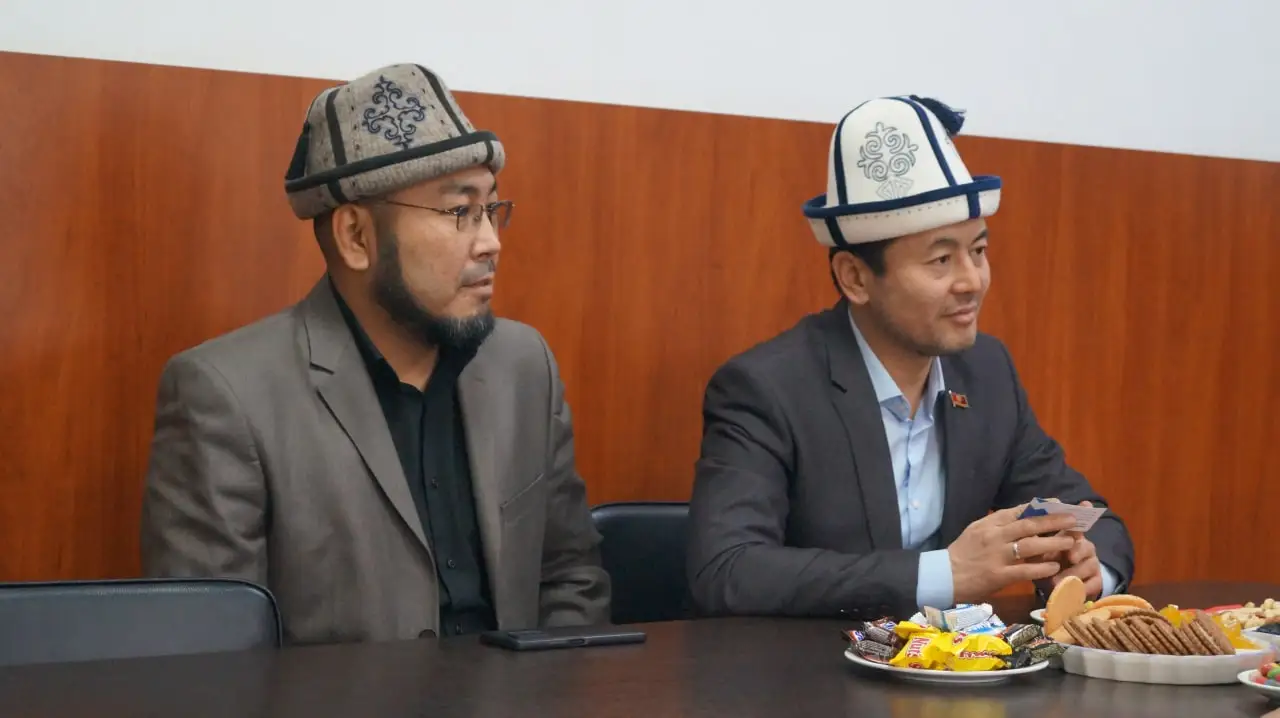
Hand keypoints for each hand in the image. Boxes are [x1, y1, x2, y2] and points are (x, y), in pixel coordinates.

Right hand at [949, 505, 1077, 604]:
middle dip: (1053, 522)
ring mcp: (997, 556)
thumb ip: (997, 524)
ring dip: (1053, 543)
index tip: (1058, 505)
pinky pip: (1025, 570)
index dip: (1041, 508)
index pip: (1018, 511)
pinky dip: (1041, 568)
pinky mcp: (998, 575)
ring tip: (1070, 542)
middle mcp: (994, 536)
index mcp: (989, 524)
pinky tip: (1054, 567)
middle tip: (1073, 520)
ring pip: (1030, 546)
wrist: (944, 575)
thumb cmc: (962, 553)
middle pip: (1029, 525)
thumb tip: (1022, 515)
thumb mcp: (976, 531)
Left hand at [1035, 501, 1103, 598]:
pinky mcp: (1095, 582)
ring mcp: (1091, 564)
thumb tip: (1026, 521)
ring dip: (1075, 572)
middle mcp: (1084, 547)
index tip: (1084, 506)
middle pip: (1085, 544)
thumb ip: (1035, 536)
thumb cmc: (1045, 561)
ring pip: (1089, 565)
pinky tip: (1073, 592)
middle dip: (1078, 549)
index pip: (1073, 524)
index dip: (1080, 515)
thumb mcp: (1037, 548)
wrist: (1058, 585)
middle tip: (1070, 556)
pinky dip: (1083, 588)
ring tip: (1057, 581)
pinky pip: (1094, 584)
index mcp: (1069, 536)